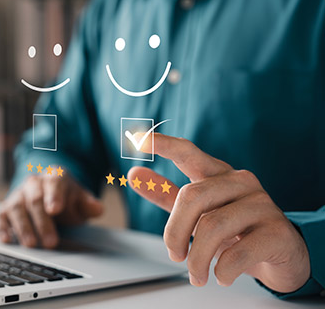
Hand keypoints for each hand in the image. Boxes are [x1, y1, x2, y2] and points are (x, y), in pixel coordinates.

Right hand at [0, 174, 102, 248]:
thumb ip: (89, 204)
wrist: (49, 195)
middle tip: (51, 241)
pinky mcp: (6, 209)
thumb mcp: (81, 200)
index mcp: (54, 176)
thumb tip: (97, 208)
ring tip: (31, 244)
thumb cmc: (66, 199)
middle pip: (35, 199)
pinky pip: (1, 216)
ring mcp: (18, 195)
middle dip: (43, 221)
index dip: (54, 195)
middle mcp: (33, 183)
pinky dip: (2, 228)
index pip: (54, 182)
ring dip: (23, 227)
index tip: (55, 209)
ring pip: (17, 207)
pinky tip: (6, 239)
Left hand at [128, 133, 309, 292]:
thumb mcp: (198, 213)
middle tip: (175, 256)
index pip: (189, 153)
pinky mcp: (277, 232)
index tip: (140, 139)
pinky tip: (221, 276)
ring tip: (196, 275)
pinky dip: (221, 271)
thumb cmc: (236, 230)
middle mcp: (241, 183)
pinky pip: (237, 252)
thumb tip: (134, 175)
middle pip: (192, 197)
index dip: (165, 145)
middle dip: (175, 232)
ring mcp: (262, 205)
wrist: (282, 257)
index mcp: (219, 175)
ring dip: (197, 260)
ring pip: (213, 227)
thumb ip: (167, 194)